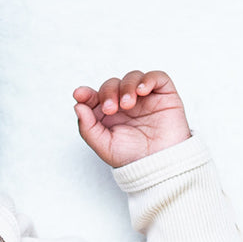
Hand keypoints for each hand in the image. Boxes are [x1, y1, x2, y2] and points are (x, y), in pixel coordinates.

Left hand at [72, 69, 190, 166]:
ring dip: (126, 87)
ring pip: (132, 77)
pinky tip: (142, 91)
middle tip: (110, 109)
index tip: (80, 95)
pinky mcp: (164, 94)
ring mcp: (145, 98)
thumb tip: (78, 106)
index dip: (86, 93)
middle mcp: (125, 104)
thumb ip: (88, 127)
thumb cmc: (132, 157)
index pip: (94, 96)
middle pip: (112, 84)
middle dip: (108, 92)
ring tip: (129, 104)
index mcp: (108, 115)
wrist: (159, 164)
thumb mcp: (104, 146)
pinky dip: (148, 79)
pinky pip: (156, 77)